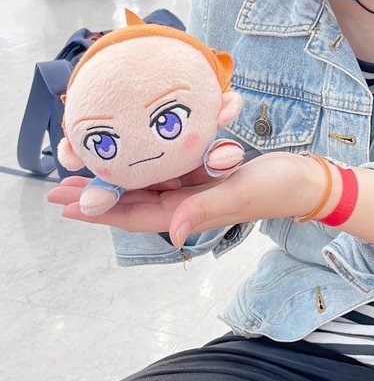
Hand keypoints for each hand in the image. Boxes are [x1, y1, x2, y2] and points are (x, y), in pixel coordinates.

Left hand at [47, 153, 334, 246]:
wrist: (307, 179)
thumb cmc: (278, 188)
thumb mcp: (241, 195)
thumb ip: (205, 210)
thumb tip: (170, 232)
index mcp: (189, 212)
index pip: (133, 216)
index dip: (99, 211)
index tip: (67, 204)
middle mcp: (185, 202)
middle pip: (130, 201)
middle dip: (95, 195)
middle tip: (58, 185)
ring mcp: (193, 186)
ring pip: (143, 184)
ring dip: (113, 177)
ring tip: (82, 166)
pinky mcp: (204, 170)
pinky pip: (165, 166)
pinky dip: (142, 160)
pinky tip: (127, 148)